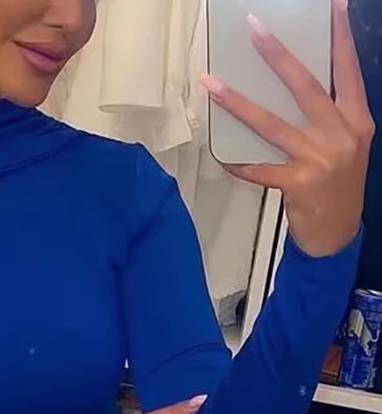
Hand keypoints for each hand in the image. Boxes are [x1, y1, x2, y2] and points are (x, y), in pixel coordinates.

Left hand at [202, 0, 374, 256]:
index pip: (348, 70)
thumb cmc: (337, 185)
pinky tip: (221, 155)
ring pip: (273, 124)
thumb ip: (330, 117)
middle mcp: (342, 135)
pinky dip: (239, 163)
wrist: (338, 234)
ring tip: (213, 83)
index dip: (340, 37)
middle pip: (306, 86)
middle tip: (254, 30)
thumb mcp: (346, 145)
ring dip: (239, 103)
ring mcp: (320, 160)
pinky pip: (260, 169)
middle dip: (278, 56)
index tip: (331, 6)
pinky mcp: (298, 184)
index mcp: (357, 120)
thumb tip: (294, 83)